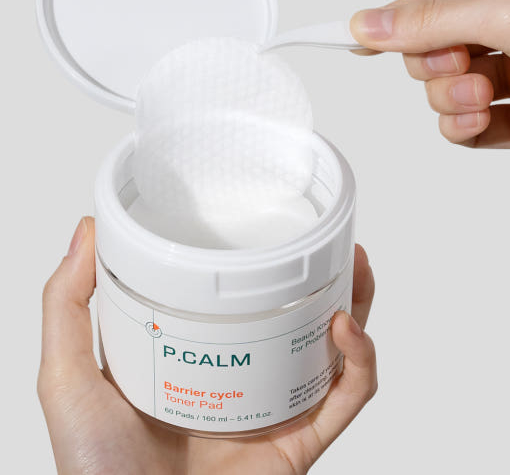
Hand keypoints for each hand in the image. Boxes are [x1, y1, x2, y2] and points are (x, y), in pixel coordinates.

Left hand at [38, 217, 376, 474]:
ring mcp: (275, 409)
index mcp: (199, 357)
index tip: (263, 229)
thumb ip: (67, 304)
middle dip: (323, 280)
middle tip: (332, 246)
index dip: (257, 265)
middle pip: (296, 319)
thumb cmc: (98, 471)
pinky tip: (345, 329)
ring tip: (355, 272)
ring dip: (355, 308)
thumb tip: (88, 232)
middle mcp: (242, 379)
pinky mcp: (301, 440)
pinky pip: (346, 397)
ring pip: (334, 351)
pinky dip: (360, 362)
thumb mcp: (69, 376)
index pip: (238, 301)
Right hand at [351, 0, 509, 148]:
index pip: (426, 4)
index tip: (346, 38)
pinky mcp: (509, 117)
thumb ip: (432, 22)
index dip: (386, 23)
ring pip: (441, 94)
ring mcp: (506, 76)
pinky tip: (477, 122)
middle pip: (428, 54)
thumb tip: (370, 24)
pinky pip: (463, 128)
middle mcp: (500, 31)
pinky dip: (461, 130)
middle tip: (458, 64)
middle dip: (435, 68)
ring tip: (479, 96)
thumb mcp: (502, 14)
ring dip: (450, 101)